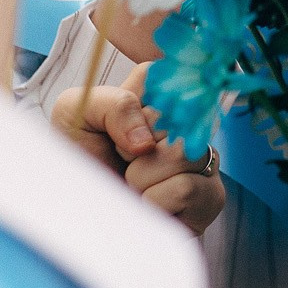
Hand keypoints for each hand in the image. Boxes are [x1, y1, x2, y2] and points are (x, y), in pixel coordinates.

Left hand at [52, 63, 225, 236]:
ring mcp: (203, 158)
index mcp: (157, 94)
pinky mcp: (210, 195)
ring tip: (134, 185)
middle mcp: (187, 121)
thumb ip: (115, 106)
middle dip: (134, 148)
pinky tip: (148, 205)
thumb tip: (146, 142)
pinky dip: (153, 202)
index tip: (118, 126)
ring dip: (142, 178)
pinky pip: (184, 190)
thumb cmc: (80, 158)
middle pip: (175, 119)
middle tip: (122, 160)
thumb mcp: (77, 114)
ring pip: (180, 156)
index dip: (138, 105)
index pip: (164, 76)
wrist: (81, 212)